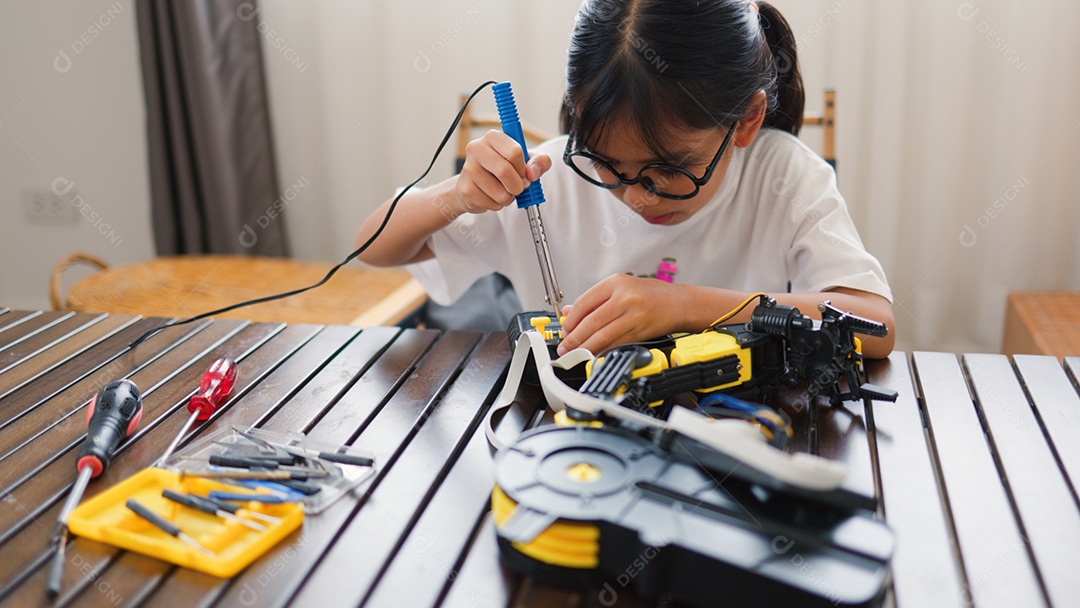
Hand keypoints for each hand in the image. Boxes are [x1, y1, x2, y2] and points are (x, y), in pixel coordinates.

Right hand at [454, 131, 551, 214]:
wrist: (474, 185)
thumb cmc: (502, 168)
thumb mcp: (525, 160)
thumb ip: (539, 161)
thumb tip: (532, 173)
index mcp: (492, 137)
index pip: (514, 152)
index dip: (523, 168)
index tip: (523, 173)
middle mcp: (476, 149)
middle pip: (505, 171)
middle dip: (518, 185)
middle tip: (518, 187)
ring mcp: (468, 169)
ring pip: (501, 192)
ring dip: (509, 197)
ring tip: (503, 191)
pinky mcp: (466, 189)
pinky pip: (492, 204)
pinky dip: (498, 205)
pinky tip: (491, 196)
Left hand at [558, 274, 682, 354]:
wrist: (679, 303)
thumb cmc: (651, 294)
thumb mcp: (621, 288)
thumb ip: (594, 299)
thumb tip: (568, 311)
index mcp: (616, 283)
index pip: (584, 302)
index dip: (571, 320)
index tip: (565, 329)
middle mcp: (625, 297)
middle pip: (591, 321)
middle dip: (575, 337)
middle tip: (565, 346)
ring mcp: (634, 315)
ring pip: (603, 335)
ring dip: (586, 347)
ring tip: (576, 352)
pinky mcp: (640, 331)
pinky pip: (616, 343)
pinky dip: (603, 350)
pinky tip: (594, 353)